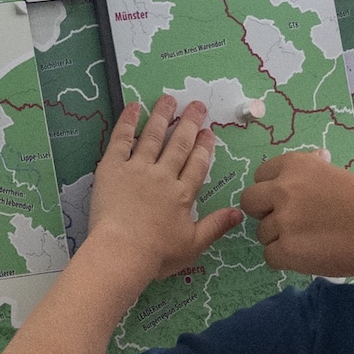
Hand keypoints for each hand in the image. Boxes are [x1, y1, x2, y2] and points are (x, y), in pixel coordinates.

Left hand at [85, 100, 241, 284]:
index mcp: (182, 194)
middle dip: (189, 123)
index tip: (208, 131)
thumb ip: (216, 226)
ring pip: (153, 136)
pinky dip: (127, 122)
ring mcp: (137, 169)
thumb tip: (240, 212)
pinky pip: (121, 139)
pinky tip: (134, 107)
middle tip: (196, 105)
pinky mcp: (113, 168)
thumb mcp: (193, 245)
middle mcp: (163, 176)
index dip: (204, 147)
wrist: (122, 252)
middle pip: (179, 145)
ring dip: (162, 116)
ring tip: (168, 99)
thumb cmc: (157, 254)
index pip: (197, 164)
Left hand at [240, 148, 353, 281]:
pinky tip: (309, 255)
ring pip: (262, 233)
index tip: (286, 199)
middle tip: (288, 222)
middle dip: (264, 212)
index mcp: (296, 165)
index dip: (272, 189)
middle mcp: (283, 189)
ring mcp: (283, 220)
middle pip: (249, 201)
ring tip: (310, 241)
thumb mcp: (339, 174)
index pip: (261, 174)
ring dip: (280, 238)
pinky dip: (286, 259)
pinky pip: (270, 256)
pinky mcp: (286, 250)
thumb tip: (315, 157)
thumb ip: (315, 171)